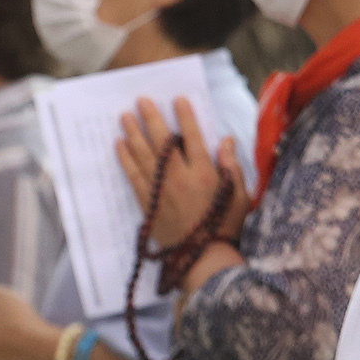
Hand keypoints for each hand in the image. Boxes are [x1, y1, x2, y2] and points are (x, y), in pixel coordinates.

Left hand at [116, 96, 253, 248]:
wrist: (203, 258)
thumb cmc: (225, 227)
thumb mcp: (240, 196)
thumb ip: (232, 167)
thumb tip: (226, 140)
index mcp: (205, 174)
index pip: (193, 137)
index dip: (185, 117)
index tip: (177, 100)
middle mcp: (180, 178)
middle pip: (162, 142)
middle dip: (151, 119)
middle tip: (140, 101)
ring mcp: (162, 191)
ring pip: (144, 156)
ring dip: (133, 134)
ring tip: (124, 117)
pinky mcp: (149, 204)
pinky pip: (134, 176)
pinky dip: (126, 160)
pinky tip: (119, 145)